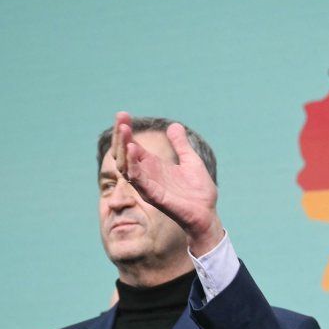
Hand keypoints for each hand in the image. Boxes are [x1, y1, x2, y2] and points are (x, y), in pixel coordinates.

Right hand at [112, 111, 223, 254]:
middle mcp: (146, 175)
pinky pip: (139, 181)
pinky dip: (134, 166)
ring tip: (124, 130)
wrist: (207, 214)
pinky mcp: (155, 196)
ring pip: (126, 166)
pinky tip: (133, 150)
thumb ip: (181, 145)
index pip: (132, 145)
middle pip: (124, 154)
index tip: (123, 114)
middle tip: (120, 116)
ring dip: (124, 148)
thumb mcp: (190, 161)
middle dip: (120, 136)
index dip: (126, 131)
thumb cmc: (198, 192)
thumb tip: (174, 125)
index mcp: (153, 165)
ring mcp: (148, 186)